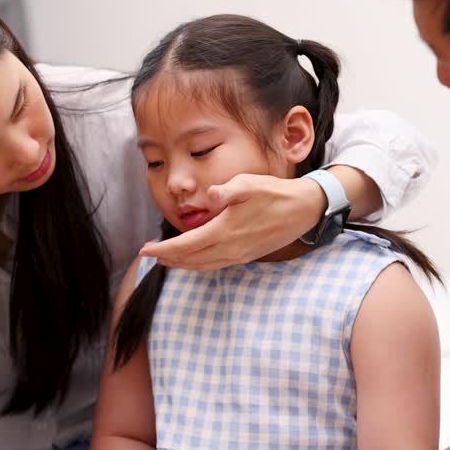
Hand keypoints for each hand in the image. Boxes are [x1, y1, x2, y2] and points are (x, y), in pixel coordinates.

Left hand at [139, 173, 323, 269]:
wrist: (304, 210)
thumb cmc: (276, 193)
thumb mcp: (252, 184)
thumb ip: (230, 189)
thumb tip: (212, 195)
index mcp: (226, 231)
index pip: (187, 246)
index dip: (164, 250)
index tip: (145, 249)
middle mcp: (231, 248)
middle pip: (191, 260)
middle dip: (168, 259)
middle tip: (148, 255)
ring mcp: (240, 254)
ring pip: (203, 265)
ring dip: (182, 264)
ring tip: (166, 259)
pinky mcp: (247, 255)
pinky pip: (216, 265)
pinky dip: (199, 264)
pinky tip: (194, 259)